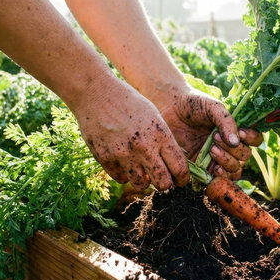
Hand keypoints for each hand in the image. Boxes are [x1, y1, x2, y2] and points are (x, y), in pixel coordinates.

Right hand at [70, 78, 188, 190]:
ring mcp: (123, 154)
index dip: (182, 178)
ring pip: (141, 186)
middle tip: (162, 178)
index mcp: (160, 135)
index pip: (179, 168)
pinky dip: (125, 174)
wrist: (96, 93)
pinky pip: (120, 179)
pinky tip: (125, 163)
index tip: (180, 179)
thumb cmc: (129, 102)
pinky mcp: (105, 158)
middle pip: (163, 184)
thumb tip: (171, 163)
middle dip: (165, 183)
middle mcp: (143, 147)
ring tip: (142, 171)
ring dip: (143, 181)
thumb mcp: (154, 116)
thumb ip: (163, 140)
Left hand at [157, 87, 262, 178]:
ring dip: (226, 162)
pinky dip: (218, 176)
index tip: (240, 133)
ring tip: (211, 149)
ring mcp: (216, 158)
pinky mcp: (202, 168)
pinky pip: (217, 179)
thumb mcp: (212, 107)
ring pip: (234, 170)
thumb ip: (226, 121)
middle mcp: (229, 146)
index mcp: (235, 130)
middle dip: (234, 150)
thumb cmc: (193, 104)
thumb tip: (236, 141)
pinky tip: (212, 167)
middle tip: (215, 138)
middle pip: (244, 157)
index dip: (251, 139)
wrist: (169, 109)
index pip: (254, 140)